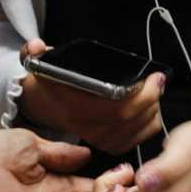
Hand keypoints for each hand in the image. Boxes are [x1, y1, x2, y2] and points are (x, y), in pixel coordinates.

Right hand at [15, 40, 163, 155]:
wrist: (42, 105)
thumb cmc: (47, 82)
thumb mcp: (38, 63)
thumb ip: (33, 52)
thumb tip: (35, 46)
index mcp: (73, 107)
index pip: (119, 108)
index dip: (143, 94)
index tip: (153, 76)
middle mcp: (86, 127)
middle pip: (133, 118)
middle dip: (152, 98)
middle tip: (157, 80)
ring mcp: (97, 139)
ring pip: (139, 129)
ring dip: (153, 110)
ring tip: (152, 91)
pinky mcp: (106, 145)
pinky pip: (137, 139)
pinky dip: (149, 124)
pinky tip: (148, 109)